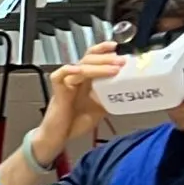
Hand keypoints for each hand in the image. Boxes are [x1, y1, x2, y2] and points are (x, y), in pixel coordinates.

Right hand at [35, 41, 119, 158]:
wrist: (58, 138)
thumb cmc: (74, 123)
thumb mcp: (99, 109)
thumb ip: (108, 97)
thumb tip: (125, 91)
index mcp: (86, 81)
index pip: (93, 58)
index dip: (103, 50)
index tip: (116, 47)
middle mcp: (76, 79)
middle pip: (89, 59)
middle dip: (106, 58)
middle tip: (121, 61)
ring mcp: (66, 84)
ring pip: (81, 67)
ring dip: (98, 66)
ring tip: (114, 69)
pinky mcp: (57, 91)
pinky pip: (59, 76)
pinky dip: (69, 70)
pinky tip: (79, 71)